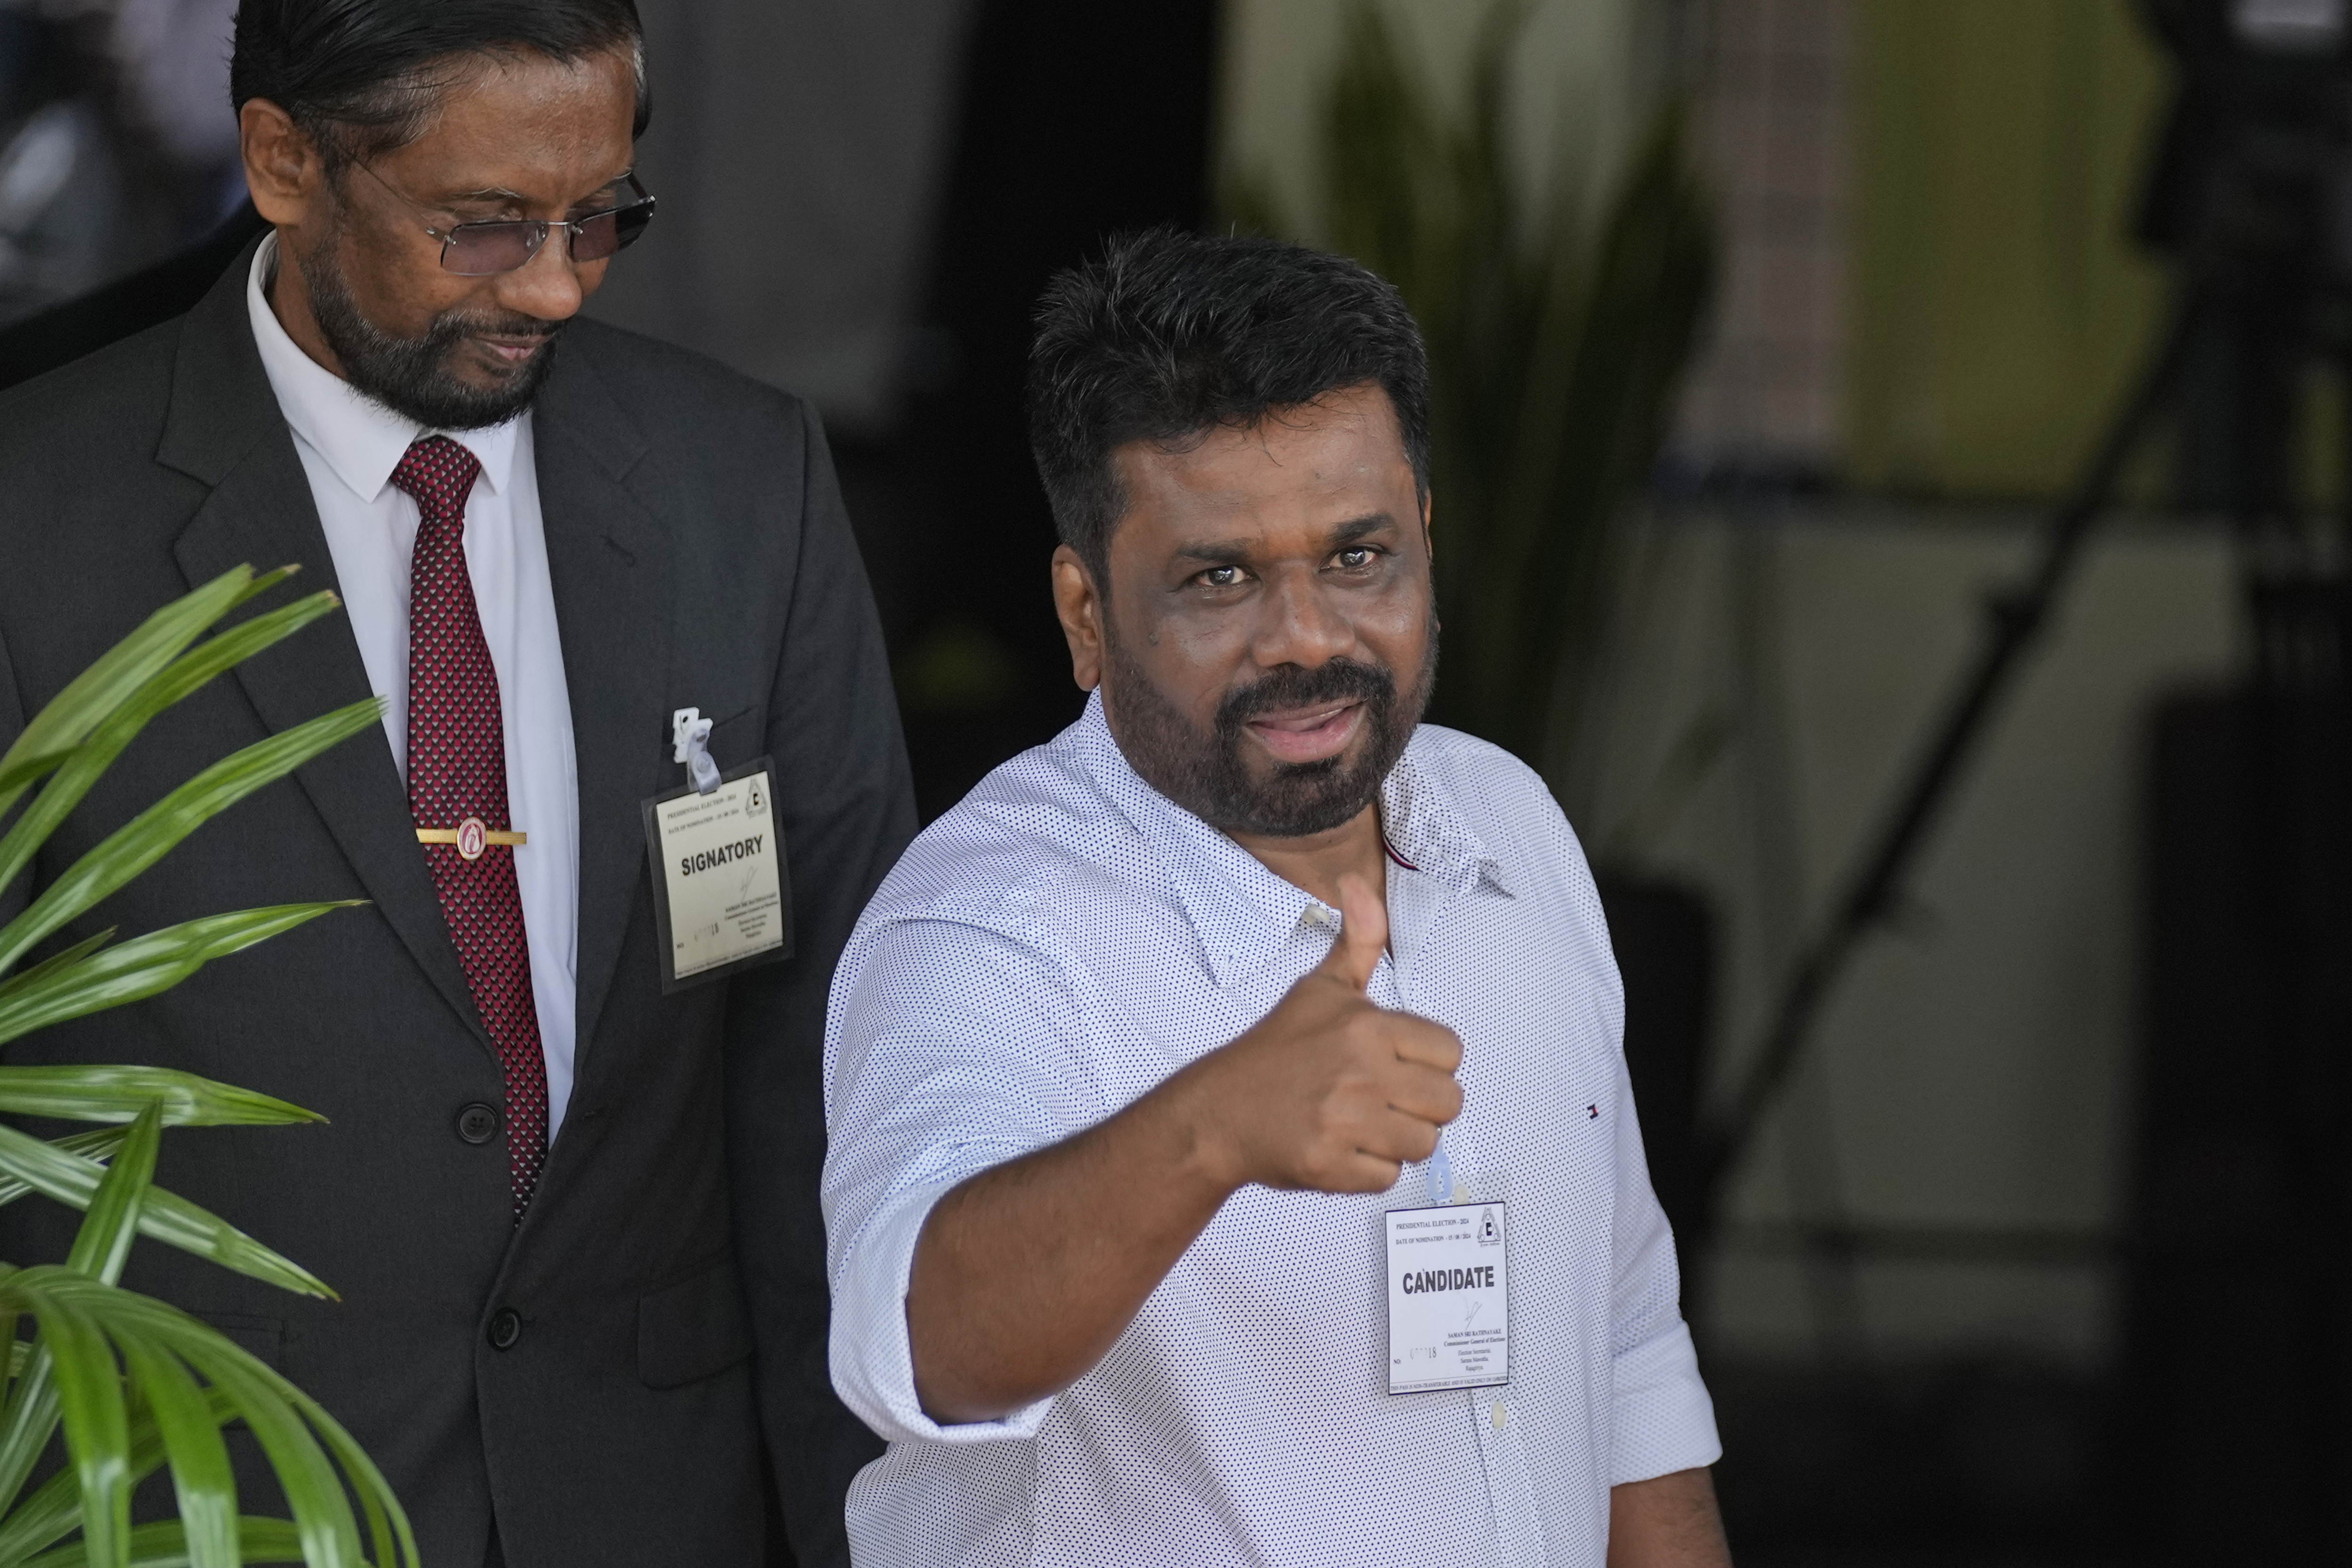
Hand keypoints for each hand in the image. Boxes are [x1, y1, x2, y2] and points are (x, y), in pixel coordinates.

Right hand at [1175, 874, 1463, 1193]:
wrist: (1217, 1112)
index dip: (1428, 1062)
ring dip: (1397, 1141)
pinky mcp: (1331, 1167)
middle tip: (1381, 1100)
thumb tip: (1357, 882)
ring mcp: (1346, 1122)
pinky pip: (1387, 1179)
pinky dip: (1367, 1171)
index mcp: (1367, 1026)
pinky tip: (1340, 1148)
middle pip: (1448, 1103)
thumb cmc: (1275, 1051)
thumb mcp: (1319, 989)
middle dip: (1421, 1106)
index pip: (1451, 1051)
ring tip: (1360, 1124)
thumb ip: (1357, 940)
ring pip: (1424, 1144)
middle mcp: (1361, 1072)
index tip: (1394, 1064)